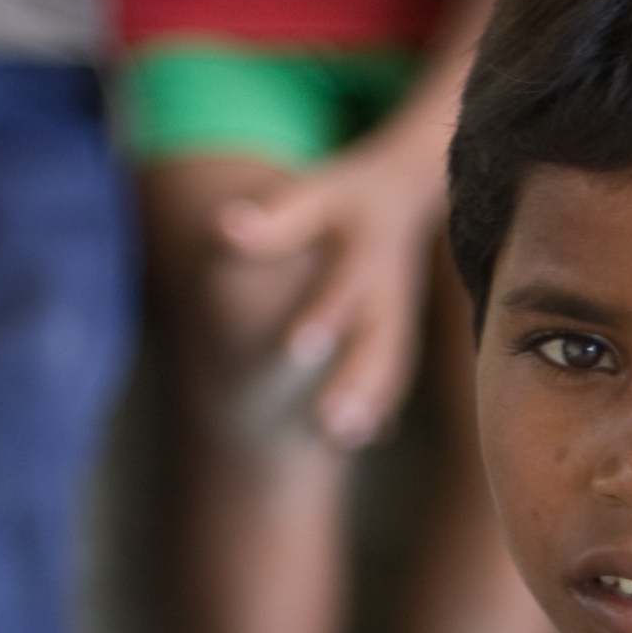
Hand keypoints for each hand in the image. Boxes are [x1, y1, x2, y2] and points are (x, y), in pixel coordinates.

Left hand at [213, 132, 446, 449]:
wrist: (404, 195)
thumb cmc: (346, 198)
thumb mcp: (316, 194)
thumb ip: (276, 217)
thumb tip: (227, 225)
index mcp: (367, 251)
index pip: (345, 286)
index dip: (324, 314)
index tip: (297, 346)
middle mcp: (389, 291)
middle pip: (376, 339)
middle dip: (356, 379)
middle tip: (328, 420)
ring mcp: (399, 317)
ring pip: (389, 365)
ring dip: (370, 402)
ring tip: (343, 437)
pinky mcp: (399, 335)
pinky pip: (394, 376)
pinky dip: (381, 406)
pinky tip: (365, 438)